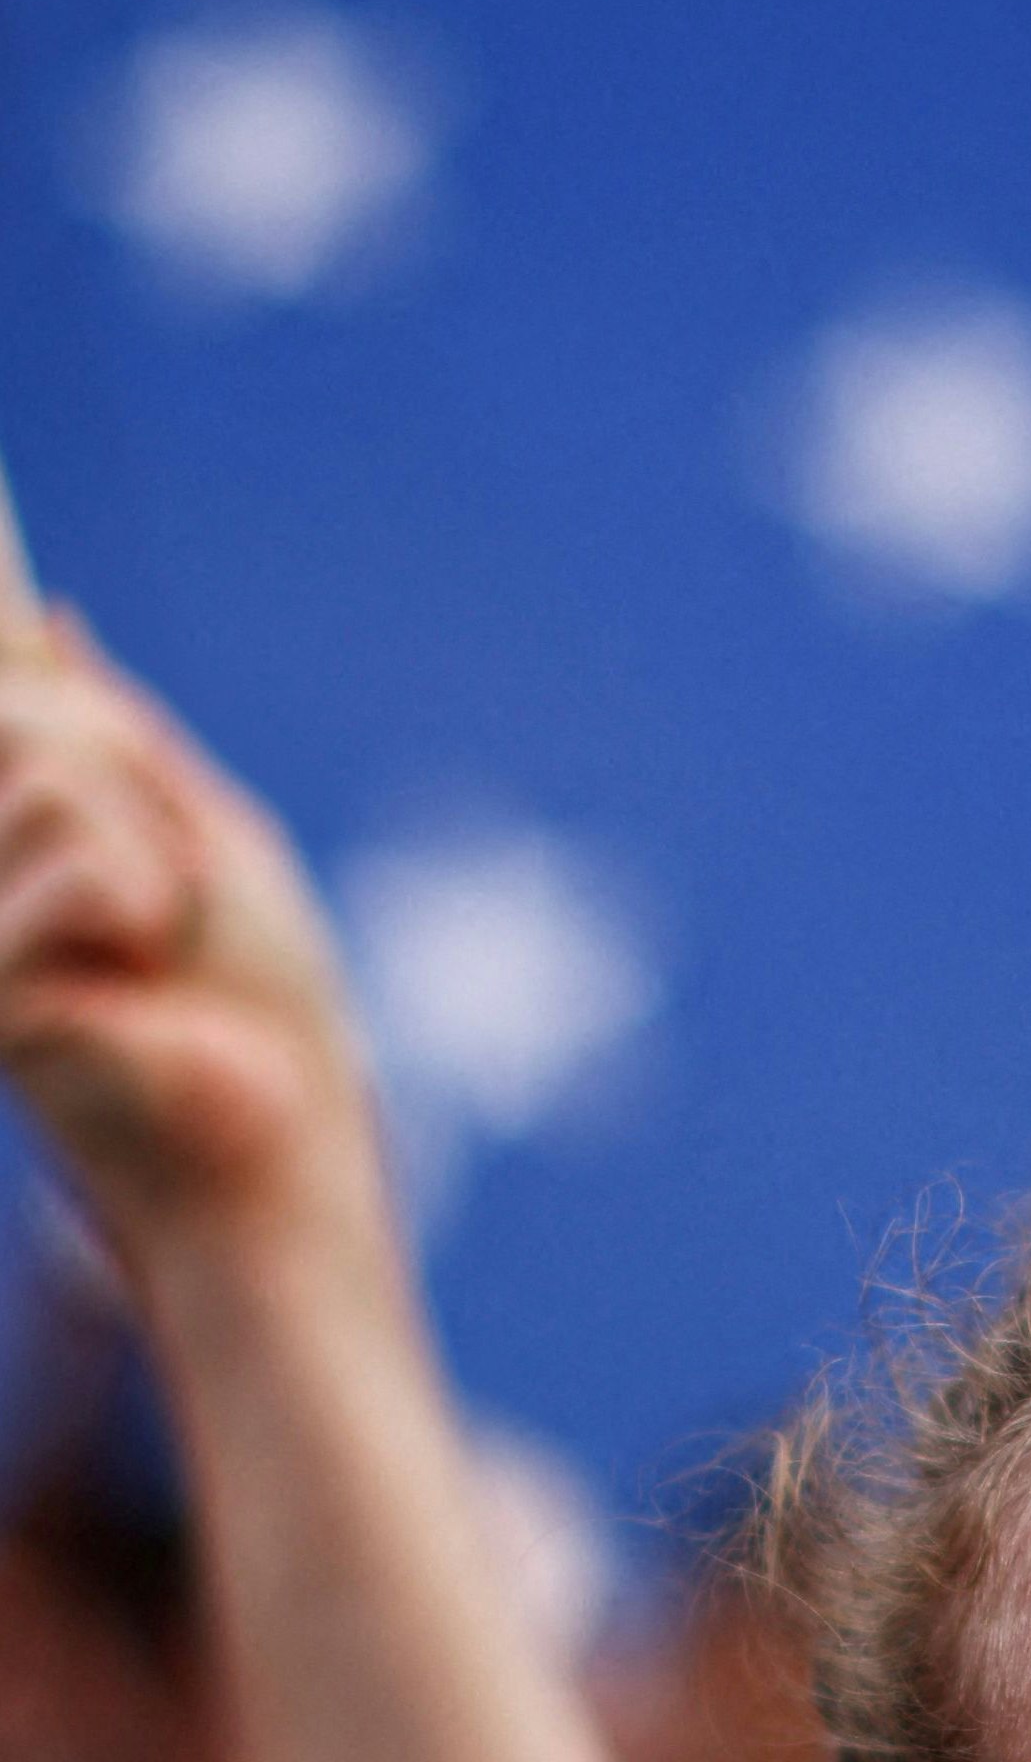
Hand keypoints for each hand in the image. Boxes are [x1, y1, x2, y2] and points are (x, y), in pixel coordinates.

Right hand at [0, 612, 385, 1281]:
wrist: (271, 1141)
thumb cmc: (256, 1011)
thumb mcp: (210, 840)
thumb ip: (119, 736)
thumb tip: (49, 621)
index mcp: (10, 843)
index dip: (1, 653)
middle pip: (19, 708)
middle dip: (122, 768)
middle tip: (167, 883)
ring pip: (52, 773)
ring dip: (149, 850)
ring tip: (161, 942)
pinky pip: (83, 860)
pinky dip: (143, 903)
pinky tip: (139, 976)